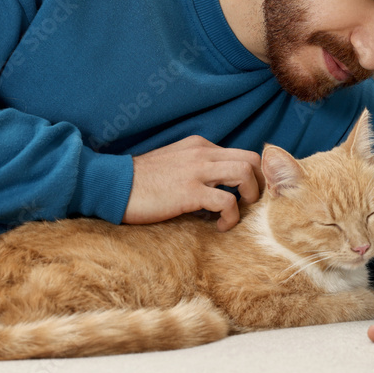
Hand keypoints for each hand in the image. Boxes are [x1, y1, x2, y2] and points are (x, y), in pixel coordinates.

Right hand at [124, 136, 264, 231]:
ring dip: (249, 196)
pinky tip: (220, 226)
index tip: (250, 194)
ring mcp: (197, 170)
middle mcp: (202, 153)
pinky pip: (227, 201)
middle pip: (250, 159)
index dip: (252, 175)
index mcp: (199, 146)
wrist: (114, 185)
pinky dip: (231, 217)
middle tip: (251, 204)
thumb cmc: (142, 181)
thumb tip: (217, 186)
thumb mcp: (174, 163)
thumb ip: (197, 167)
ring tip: (238, 212)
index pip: (241, 153)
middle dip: (259, 183)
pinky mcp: (190, 192)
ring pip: (245, 173)